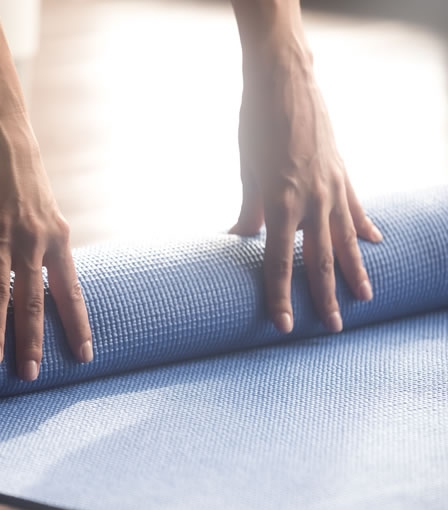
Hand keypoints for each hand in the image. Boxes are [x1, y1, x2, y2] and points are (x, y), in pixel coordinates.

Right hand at [0, 115, 92, 379]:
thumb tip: (40, 281)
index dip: (78, 326)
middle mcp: (32, 242)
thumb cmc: (22, 175)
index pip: (71, 292)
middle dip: (33, 342)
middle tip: (31, 376)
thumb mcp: (46, 212)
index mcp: (57, 240)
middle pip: (34, 302)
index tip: (85, 356)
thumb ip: (44, 248)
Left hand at [230, 40, 382, 333]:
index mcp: (280, 203)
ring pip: (345, 239)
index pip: (278, 263)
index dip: (280, 298)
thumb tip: (235, 237)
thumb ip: (249, 210)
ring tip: (365, 298)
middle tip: (333, 328)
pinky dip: (363, 228)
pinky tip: (374, 244)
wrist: (284, 82)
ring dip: (354, 271)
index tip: (285, 326)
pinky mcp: (343, 172)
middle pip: (319, 260)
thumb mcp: (247, 172)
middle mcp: (311, 200)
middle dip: (325, 297)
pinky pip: (356, 208)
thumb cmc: (257, 126)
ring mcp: (332, 186)